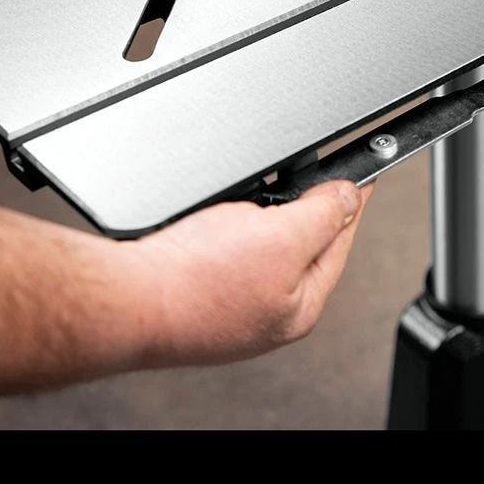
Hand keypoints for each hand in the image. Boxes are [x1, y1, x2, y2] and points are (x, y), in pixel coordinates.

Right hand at [127, 180, 374, 367]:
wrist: (124, 297)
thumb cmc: (194, 282)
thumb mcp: (282, 237)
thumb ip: (324, 214)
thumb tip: (349, 196)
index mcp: (301, 305)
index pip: (340, 239)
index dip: (350, 200)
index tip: (359, 174)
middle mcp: (269, 309)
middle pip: (302, 240)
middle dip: (301, 204)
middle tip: (303, 174)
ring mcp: (232, 300)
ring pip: (262, 240)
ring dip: (261, 212)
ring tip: (253, 196)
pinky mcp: (199, 286)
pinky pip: (227, 245)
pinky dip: (229, 224)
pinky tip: (217, 217)